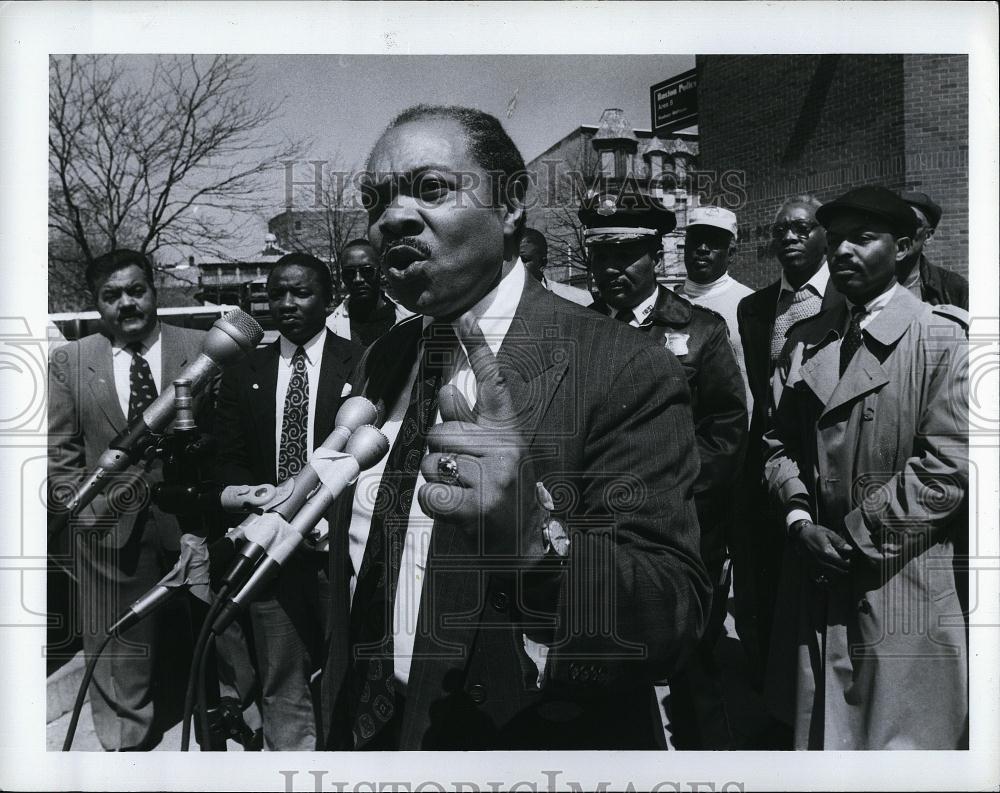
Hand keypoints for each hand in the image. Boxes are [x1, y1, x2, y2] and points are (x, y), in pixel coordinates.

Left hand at [418, 315, 542, 556]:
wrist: (525, 546)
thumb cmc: (504, 493)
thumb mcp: (496, 453)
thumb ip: (471, 424)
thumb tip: (447, 391)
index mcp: (508, 430)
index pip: (493, 382)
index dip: (478, 347)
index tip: (463, 317)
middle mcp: (505, 447)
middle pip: (439, 432)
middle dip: (440, 455)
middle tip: (465, 476)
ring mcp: (493, 476)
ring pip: (430, 463)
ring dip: (437, 481)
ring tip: (465, 494)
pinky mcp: (478, 504)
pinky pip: (428, 493)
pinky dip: (434, 505)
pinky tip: (458, 511)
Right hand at [793, 520, 852, 579]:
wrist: (801, 534)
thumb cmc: (816, 532)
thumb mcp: (829, 533)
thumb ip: (840, 542)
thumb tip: (850, 549)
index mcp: (826, 552)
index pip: (842, 563)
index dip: (848, 562)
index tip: (849, 558)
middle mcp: (821, 560)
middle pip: (838, 570)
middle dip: (844, 569)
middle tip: (846, 563)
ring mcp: (816, 564)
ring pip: (831, 574)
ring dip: (837, 572)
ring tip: (840, 567)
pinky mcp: (812, 566)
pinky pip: (822, 574)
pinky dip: (828, 575)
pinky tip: (831, 570)